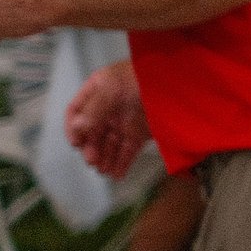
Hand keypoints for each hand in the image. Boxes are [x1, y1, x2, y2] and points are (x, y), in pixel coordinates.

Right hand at [66, 59, 150, 177]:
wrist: (177, 81)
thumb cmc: (143, 76)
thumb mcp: (114, 88)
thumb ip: (95, 108)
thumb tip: (77, 127)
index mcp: (99, 91)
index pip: (78, 111)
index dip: (74, 128)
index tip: (76, 143)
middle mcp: (109, 108)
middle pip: (93, 132)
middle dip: (91, 147)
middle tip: (92, 160)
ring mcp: (125, 120)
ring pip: (109, 144)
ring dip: (105, 158)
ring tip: (104, 171)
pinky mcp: (140, 132)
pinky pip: (127, 150)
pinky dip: (122, 162)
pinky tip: (117, 174)